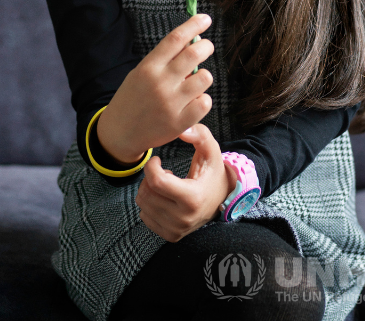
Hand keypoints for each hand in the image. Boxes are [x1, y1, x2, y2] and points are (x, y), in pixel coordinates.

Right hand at [96, 14, 214, 161]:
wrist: (120, 132)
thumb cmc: (133, 98)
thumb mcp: (141, 73)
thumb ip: (164, 59)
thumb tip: (193, 40)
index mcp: (148, 67)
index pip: (175, 39)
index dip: (193, 25)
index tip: (205, 18)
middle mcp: (160, 82)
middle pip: (194, 54)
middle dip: (206, 46)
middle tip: (206, 47)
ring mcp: (171, 103)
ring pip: (205, 78)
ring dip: (203, 76)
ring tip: (194, 81)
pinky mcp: (180, 122)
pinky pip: (205, 102)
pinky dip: (203, 99)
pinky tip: (193, 101)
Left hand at [135, 123, 235, 241]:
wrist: (221, 199)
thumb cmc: (212, 172)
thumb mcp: (210, 151)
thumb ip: (199, 135)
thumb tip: (182, 130)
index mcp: (192, 198)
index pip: (156, 181)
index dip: (151, 166)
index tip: (157, 160)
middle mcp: (184, 218)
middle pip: (147, 193)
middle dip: (150, 178)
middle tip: (163, 173)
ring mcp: (177, 229)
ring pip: (143, 204)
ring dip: (149, 190)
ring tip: (165, 186)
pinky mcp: (171, 235)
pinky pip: (144, 216)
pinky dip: (150, 205)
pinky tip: (164, 199)